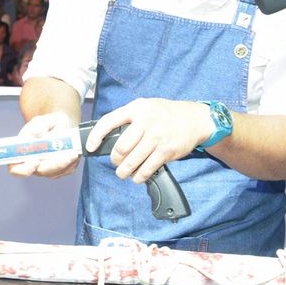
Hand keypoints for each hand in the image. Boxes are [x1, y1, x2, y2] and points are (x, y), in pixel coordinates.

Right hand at [8, 112, 78, 178]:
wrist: (62, 126)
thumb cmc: (48, 123)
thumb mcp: (43, 120)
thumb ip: (38, 126)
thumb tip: (35, 134)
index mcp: (21, 153)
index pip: (15, 167)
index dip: (22, 169)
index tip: (34, 162)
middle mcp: (32, 164)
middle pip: (39, 171)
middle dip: (54, 164)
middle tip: (68, 154)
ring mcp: (46, 169)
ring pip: (55, 172)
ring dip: (66, 161)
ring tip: (73, 150)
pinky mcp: (60, 171)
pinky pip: (66, 170)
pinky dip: (72, 161)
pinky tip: (74, 151)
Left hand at [85, 98, 212, 183]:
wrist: (195, 119)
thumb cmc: (164, 114)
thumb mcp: (145, 107)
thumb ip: (128, 118)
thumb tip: (108, 137)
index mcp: (136, 109)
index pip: (108, 121)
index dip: (96, 136)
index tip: (90, 147)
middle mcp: (146, 122)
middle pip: (121, 147)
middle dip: (115, 159)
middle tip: (116, 162)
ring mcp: (157, 137)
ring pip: (133, 160)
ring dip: (124, 171)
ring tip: (122, 173)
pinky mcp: (167, 150)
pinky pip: (148, 168)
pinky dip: (139, 176)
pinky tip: (137, 176)